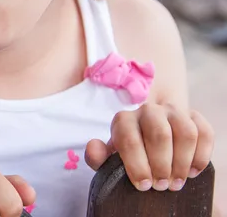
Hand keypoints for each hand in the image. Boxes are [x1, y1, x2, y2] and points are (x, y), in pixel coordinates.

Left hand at [85, 104, 213, 191]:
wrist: (149, 143)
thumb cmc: (130, 155)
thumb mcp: (111, 158)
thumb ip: (98, 156)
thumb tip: (94, 147)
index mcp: (124, 120)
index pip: (129, 137)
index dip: (137, 164)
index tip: (143, 185)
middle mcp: (147, 110)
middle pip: (159, 133)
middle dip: (162, 164)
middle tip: (162, 185)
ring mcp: (172, 111)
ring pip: (185, 131)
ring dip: (182, 161)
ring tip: (177, 180)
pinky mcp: (193, 117)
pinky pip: (204, 131)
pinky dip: (202, 154)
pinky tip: (193, 171)